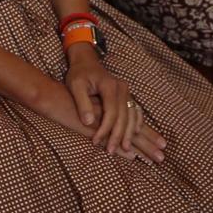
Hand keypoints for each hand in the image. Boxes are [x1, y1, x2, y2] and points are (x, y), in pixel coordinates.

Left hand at [63, 44, 166, 160]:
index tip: (96, 141)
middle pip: (124, 116)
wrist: (86, 61)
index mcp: (109, 86)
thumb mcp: (75, 85)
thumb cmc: (78, 74)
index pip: (111, 112)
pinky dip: (136, 124)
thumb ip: (82, 103)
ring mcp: (126, 92)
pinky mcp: (126, 95)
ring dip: (130, 133)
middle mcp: (122, 88)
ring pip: (132, 116)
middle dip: (118, 135)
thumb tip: (88, 122)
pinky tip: (135, 134)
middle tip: (110, 151)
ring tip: (125, 149)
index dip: (105, 129)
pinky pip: (135, 111)